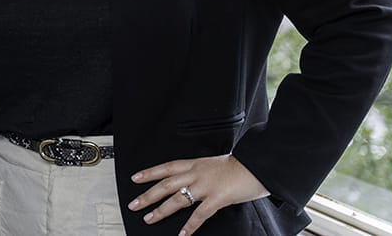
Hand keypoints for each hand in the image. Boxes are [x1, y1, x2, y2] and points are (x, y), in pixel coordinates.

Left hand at [127, 154, 268, 235]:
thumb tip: (192, 181)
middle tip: (134, 204)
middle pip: (165, 185)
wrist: (257, 164)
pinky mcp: (217, 198)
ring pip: (177, 199)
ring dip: (161, 210)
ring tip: (150, 219)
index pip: (166, 167)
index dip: (149, 173)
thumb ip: (201, 172)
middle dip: (147, 195)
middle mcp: (196, 173)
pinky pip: (199, 215)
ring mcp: (205, 186)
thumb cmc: (239, 165)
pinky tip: (182, 234)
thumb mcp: (214, 164)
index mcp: (195, 164)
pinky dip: (189, 226)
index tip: (135, 178)